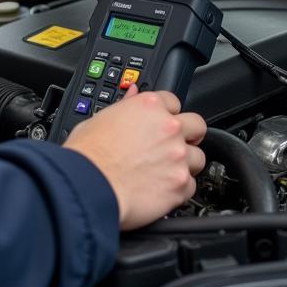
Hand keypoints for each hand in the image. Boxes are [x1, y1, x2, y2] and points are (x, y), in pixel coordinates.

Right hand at [63, 87, 206, 229]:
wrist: (88, 186)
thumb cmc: (88, 155)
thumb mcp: (100, 118)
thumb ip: (124, 106)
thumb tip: (132, 94)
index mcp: (149, 107)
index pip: (173, 101)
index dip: (167, 114)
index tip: (162, 124)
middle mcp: (168, 128)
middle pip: (196, 125)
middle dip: (188, 135)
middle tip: (174, 146)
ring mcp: (177, 156)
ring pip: (198, 158)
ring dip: (185, 164)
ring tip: (167, 173)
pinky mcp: (180, 184)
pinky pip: (191, 187)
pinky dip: (179, 190)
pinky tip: (163, 191)